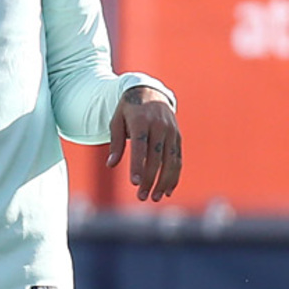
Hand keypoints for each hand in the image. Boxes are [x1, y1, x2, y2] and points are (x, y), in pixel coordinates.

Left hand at [106, 86, 180, 201]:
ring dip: (164, 181)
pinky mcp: (177, 137)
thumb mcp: (117, 120)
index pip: (139, 145)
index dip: (138, 164)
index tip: (135, 183)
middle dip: (150, 179)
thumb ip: (115, 142)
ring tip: (155, 197)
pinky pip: (178, 159)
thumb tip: (110, 164)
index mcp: (141, 119)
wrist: (150, 91)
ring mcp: (171, 131)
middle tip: (141, 196)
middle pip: (156, 156)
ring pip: (170, 160)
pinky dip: (174, 176)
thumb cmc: (129, 110)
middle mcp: (159, 125)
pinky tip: (168, 190)